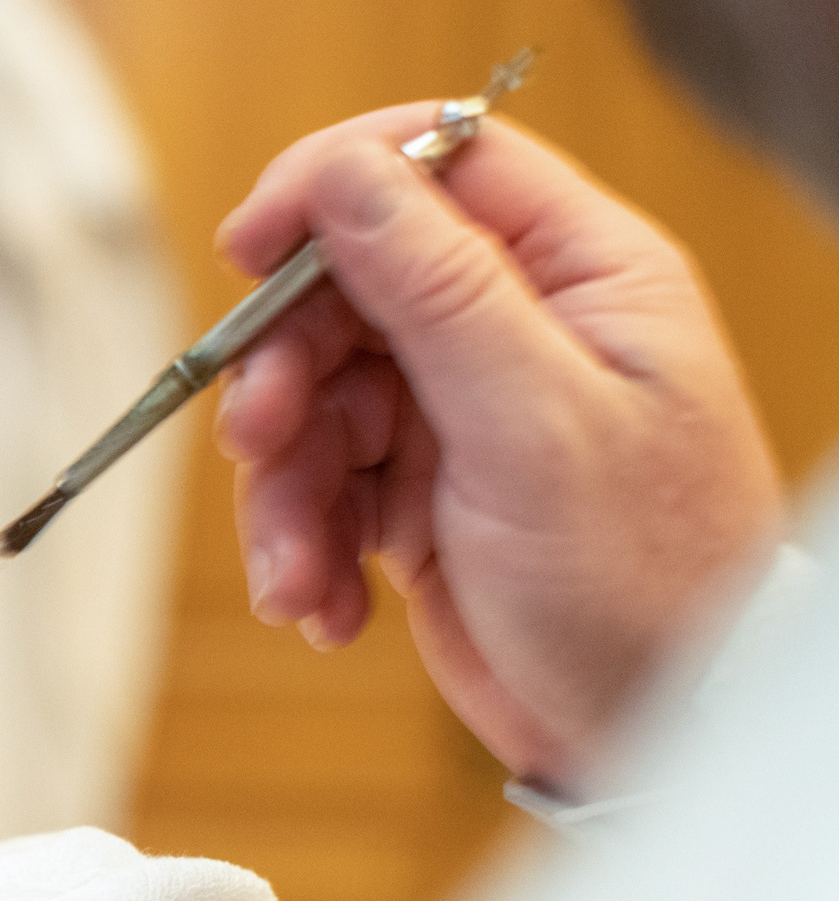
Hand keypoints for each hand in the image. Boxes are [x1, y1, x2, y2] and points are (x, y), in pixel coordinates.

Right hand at [217, 109, 786, 790]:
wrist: (652, 735)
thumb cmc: (643, 585)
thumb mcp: (536, 424)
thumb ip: (439, 288)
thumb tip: (345, 174)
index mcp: (579, 275)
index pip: (436, 166)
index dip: (330, 190)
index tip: (248, 250)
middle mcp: (516, 330)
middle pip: (347, 293)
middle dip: (286, 377)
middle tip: (259, 444)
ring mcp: (463, 414)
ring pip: (316, 401)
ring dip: (284, 492)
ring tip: (301, 574)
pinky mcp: (420, 496)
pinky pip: (320, 488)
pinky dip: (302, 548)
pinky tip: (328, 606)